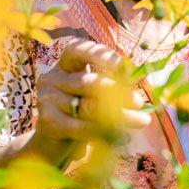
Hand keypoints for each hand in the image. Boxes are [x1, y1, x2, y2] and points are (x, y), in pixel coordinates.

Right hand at [31, 38, 150, 163]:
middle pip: (87, 81)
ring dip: (119, 115)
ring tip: (141, 120)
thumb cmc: (83, 107)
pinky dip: (104, 132)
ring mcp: (47, 99)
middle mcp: (52, 77)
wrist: (56, 138)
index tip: (120, 64)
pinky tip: (123, 136)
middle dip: (117, 92)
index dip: (98, 54)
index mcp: (66, 64)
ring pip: (87, 106)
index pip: (77, 50)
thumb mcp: (96, 91)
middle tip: (139, 102)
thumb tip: (135, 86)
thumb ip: (111, 83)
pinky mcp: (48, 122)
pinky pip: (81, 127)